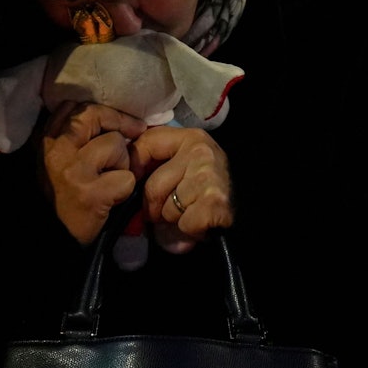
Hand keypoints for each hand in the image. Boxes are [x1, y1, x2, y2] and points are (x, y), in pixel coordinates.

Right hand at [41, 100, 147, 243]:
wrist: (57, 238)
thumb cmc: (65, 196)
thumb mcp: (59, 160)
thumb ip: (74, 136)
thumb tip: (112, 116)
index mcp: (45, 141)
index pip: (73, 106)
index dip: (102, 111)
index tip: (118, 122)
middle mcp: (55, 151)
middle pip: (94, 115)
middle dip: (120, 123)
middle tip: (136, 132)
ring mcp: (72, 171)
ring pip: (115, 144)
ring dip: (123, 162)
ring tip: (111, 178)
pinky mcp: (90, 193)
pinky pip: (126, 177)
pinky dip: (126, 188)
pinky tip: (114, 198)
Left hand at [128, 125, 233, 252]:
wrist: (246, 209)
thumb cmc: (204, 189)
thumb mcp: (180, 164)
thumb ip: (151, 158)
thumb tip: (121, 165)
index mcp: (190, 137)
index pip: (145, 145)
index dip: (133, 170)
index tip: (136, 184)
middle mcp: (201, 151)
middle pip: (152, 187)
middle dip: (155, 206)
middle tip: (171, 209)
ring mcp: (210, 177)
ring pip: (167, 209)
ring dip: (174, 220)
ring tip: (189, 214)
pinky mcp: (215, 203)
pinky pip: (183, 223)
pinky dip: (188, 230)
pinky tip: (200, 223)